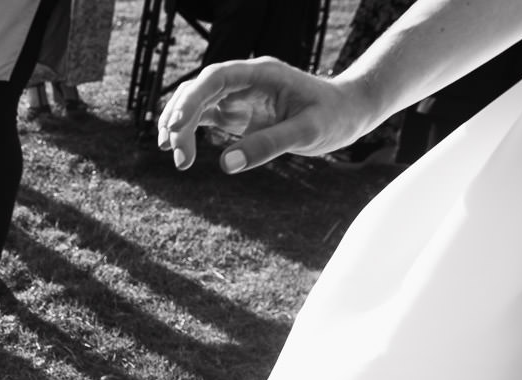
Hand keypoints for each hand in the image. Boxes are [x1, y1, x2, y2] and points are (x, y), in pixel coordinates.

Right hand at [157, 57, 379, 172]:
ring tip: (172, 155)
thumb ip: (268, 145)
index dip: (191, 99)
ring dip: (178, 126)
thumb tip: (225, 164)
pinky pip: (203, 116)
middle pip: (198, 90)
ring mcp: (239, 95)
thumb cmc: (334, 116)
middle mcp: (245, 80)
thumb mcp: (307, 132)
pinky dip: (187, 131)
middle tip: (177, 156)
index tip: (177, 127)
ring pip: (195, 102)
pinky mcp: (237, 112)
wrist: (348, 112)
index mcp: (262, 74)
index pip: (215, 78)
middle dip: (180, 119)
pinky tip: (176, 150)